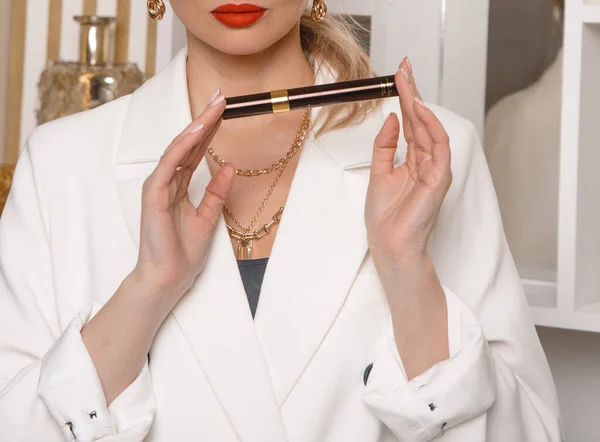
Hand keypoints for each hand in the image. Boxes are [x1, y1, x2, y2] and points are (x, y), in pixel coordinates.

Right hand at [132, 91, 233, 301]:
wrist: (168, 278)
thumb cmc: (183, 252)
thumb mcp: (209, 217)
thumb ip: (216, 192)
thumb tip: (230, 167)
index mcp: (179, 186)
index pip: (196, 152)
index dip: (210, 130)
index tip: (225, 111)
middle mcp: (167, 181)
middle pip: (188, 144)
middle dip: (205, 119)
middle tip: (221, 97)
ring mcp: (158, 186)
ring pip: (178, 148)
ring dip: (197, 126)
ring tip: (214, 107)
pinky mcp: (154, 194)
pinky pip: (169, 164)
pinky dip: (183, 145)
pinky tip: (198, 130)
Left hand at [365, 58, 451, 262]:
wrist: (389, 244)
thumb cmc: (384, 217)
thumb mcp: (378, 173)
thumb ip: (385, 146)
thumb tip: (391, 118)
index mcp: (413, 161)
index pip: (412, 124)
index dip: (406, 99)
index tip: (399, 76)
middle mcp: (426, 162)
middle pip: (422, 121)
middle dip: (413, 92)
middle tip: (405, 67)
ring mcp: (435, 170)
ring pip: (431, 129)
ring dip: (420, 103)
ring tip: (408, 82)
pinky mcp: (439, 179)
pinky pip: (438, 147)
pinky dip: (430, 126)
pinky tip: (418, 109)